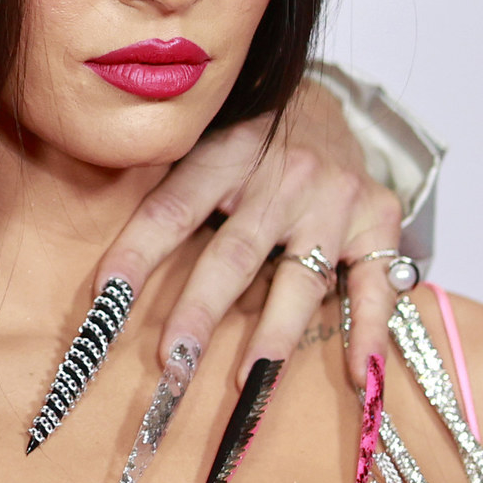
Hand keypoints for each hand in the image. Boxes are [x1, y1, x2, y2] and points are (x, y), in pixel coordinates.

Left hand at [85, 81, 406, 482]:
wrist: (329, 99)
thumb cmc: (250, 136)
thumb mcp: (206, 139)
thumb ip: (169, 186)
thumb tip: (109, 265)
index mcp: (226, 152)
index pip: (172, 210)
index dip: (137, 255)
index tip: (104, 302)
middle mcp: (283, 176)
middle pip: (234, 254)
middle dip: (200, 311)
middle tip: (173, 362)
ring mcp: (334, 200)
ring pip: (300, 277)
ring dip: (272, 334)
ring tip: (248, 383)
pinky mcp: (378, 219)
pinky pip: (376, 283)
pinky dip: (368, 329)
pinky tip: (358, 373)